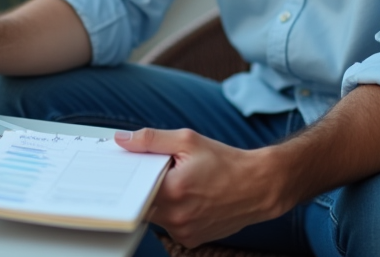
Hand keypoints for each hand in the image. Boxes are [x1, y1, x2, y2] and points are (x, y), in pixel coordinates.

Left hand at [116, 128, 289, 248]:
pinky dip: (173, 212)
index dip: (128, 176)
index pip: (133, 187)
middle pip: (142, 203)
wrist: (258, 186)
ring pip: (155, 215)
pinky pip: (170, 225)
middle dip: (145, 187)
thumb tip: (121, 140)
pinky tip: (189, 198)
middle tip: (158, 172)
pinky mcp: (191, 240)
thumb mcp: (187, 141)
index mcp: (172, 191)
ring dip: (160, 200)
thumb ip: (150, 140)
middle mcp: (176, 217)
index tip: (124, 167)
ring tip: (180, 184)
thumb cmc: (225, 161)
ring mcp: (183, 232)